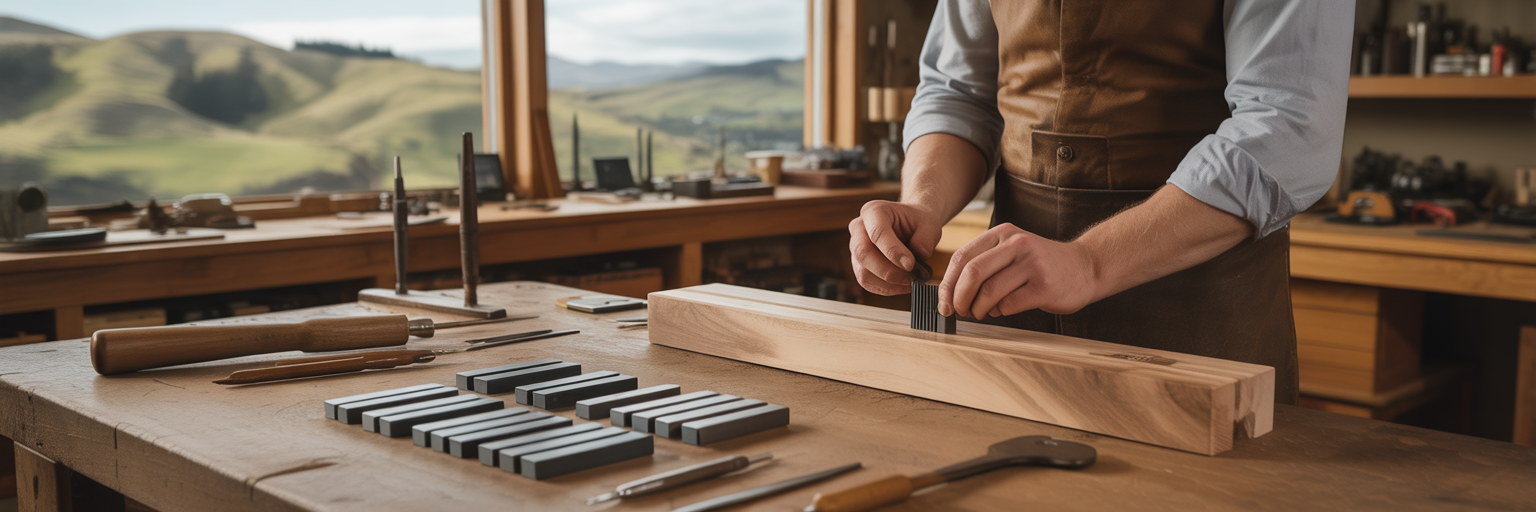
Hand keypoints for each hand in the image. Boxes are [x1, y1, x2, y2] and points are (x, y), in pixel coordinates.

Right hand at [848, 201, 943, 295]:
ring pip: (863, 272)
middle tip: (911, 277)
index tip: (911, 264)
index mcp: (874, 211)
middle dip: (889, 271)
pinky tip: (902, 285)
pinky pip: (866, 283)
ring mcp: (855, 247)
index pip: (877, 233)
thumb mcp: (929, 224)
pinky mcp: (858, 265)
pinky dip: (886, 288)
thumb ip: (925, 240)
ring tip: (910, 282)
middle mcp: (858, 228)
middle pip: (863, 254)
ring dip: (888, 283)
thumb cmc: (918, 222)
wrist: (911, 225)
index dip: (893, 252)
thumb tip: (918, 258)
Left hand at [938, 223, 1101, 318]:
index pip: (962, 257)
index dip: (948, 283)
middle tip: (959, 311)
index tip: (944, 302)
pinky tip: (1001, 311)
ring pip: (989, 290)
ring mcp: (1032, 264)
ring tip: (980, 312)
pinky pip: (1009, 304)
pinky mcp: (1044, 286)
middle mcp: (1017, 244)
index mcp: (1003, 234)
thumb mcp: (1012, 251)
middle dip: (959, 297)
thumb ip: (984, 263)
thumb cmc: (1041, 264)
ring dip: (978, 308)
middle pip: (972, 272)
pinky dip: (998, 312)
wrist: (1085, 267)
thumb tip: (950, 292)